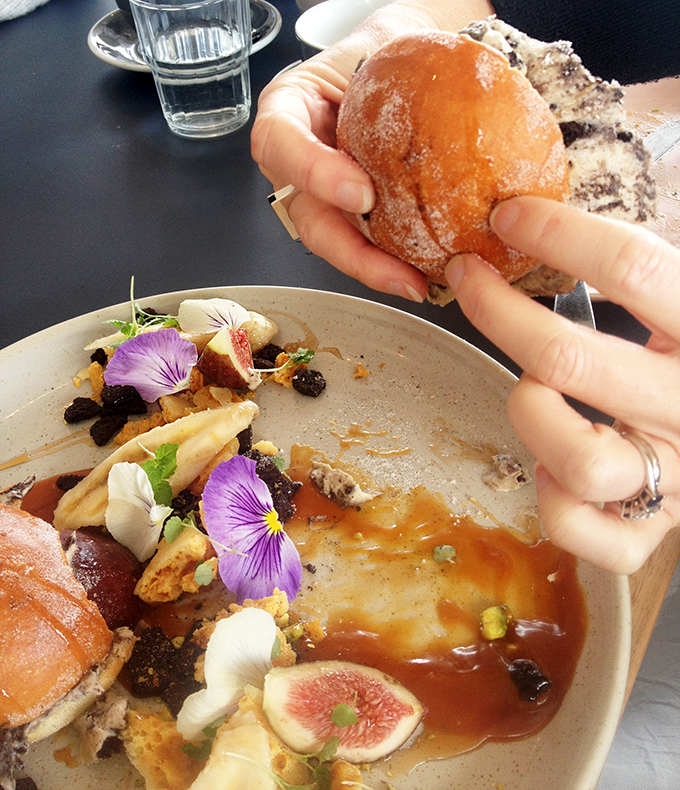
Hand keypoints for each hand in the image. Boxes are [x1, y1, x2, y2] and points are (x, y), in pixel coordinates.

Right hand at [250, 0, 492, 301]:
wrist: (392, 66)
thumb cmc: (378, 53)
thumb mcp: (377, 47)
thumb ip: (390, 67)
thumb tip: (468, 78)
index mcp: (287, 113)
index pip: (280, 143)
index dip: (313, 174)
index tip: (361, 194)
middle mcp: (296, 164)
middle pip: (307, 217)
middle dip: (350, 250)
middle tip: (396, 267)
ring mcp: (320, 197)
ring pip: (333, 244)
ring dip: (373, 269)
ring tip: (412, 283)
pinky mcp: (349, 218)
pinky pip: (362, 246)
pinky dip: (389, 264)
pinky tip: (420, 274)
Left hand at [446, 196, 679, 572]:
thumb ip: (641, 275)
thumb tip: (549, 221)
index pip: (634, 269)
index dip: (559, 235)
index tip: (507, 217)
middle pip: (569, 360)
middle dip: (498, 312)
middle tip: (468, 279)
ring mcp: (674, 477)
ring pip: (577, 459)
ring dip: (531, 414)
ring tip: (534, 393)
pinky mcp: (651, 529)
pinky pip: (584, 530)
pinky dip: (552, 500)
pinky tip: (550, 468)